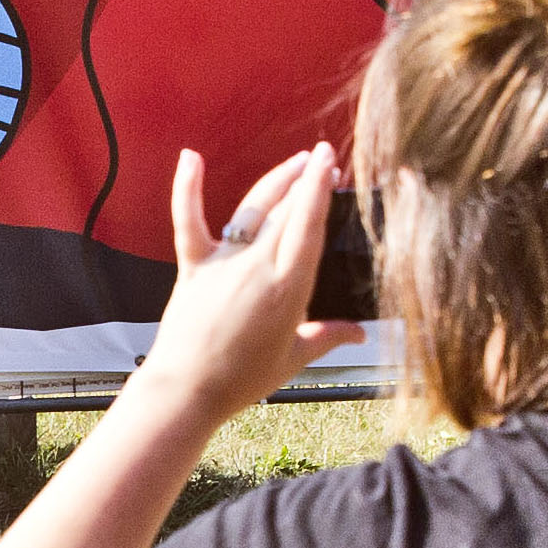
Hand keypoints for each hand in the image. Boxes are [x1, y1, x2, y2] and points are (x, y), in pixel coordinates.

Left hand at [144, 144, 359, 418]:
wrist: (187, 391)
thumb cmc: (242, 380)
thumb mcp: (294, 359)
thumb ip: (328, 337)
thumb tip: (360, 334)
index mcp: (288, 288)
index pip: (309, 227)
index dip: (319, 189)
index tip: (330, 161)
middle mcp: (256, 268)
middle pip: (286, 212)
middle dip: (307, 180)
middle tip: (323, 159)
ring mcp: (223, 264)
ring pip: (251, 210)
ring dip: (276, 181)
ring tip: (297, 161)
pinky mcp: (193, 268)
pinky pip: (188, 222)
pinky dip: (186, 188)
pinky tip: (190, 156)